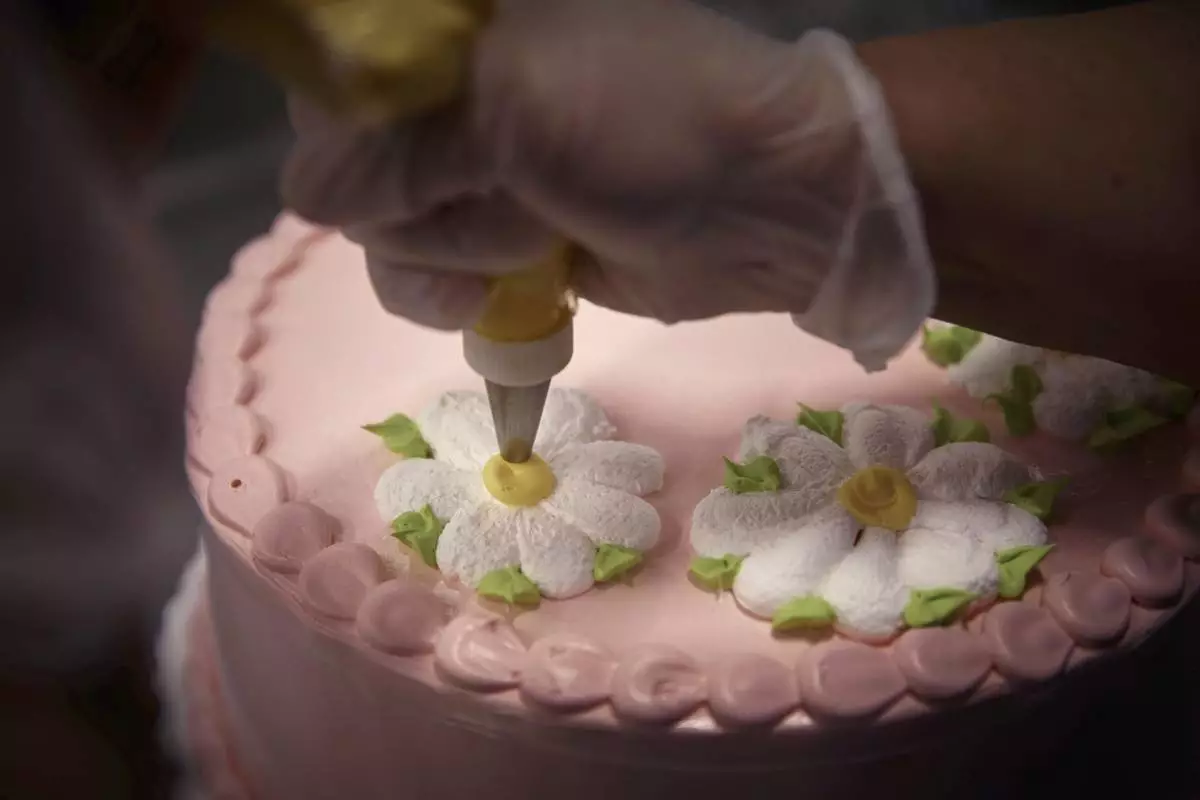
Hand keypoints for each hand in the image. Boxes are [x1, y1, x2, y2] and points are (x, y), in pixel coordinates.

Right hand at [282, 0, 932, 368]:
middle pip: (347, 159)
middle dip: (426, 197)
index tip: (412, 149)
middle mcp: (445, 93)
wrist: (766, 210)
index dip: (349, 116)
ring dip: (463, 249)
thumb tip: (310, 199)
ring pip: (384, 233)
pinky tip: (536, 273)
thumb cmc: (655, 129)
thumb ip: (398, 143)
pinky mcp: (493, 240)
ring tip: (543, 230)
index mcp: (450, 27)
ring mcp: (470, 172)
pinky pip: (428, 279)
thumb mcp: (520, 109)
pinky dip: (473, 291)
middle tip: (514, 180)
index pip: (330, 65)